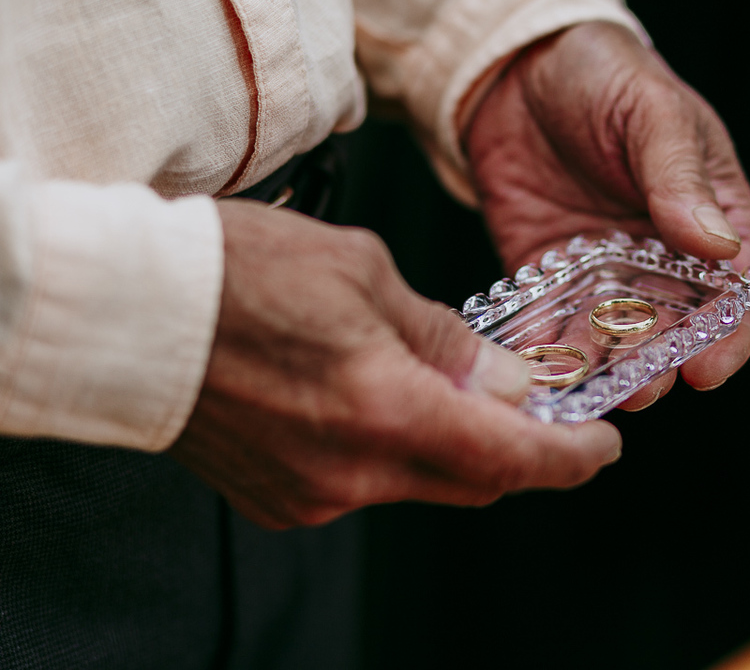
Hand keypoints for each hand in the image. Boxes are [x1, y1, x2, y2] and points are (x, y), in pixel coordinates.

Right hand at [170, 199, 621, 528]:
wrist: (126, 313)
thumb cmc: (236, 271)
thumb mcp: (364, 272)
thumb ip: (447, 338)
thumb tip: (506, 382)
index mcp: (385, 408)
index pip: (511, 457)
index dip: (571, 457)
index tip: (602, 445)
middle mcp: (352, 471)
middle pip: (474, 479)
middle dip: (519, 450)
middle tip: (540, 409)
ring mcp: (312, 494)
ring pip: (420, 481)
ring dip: (452, 442)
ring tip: (446, 383)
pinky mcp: (280, 500)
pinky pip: (367, 484)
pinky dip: (396, 449)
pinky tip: (381, 399)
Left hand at [465, 21, 749, 399]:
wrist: (516, 63)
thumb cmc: (603, 74)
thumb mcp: (653, 113)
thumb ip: (681, 178)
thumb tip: (720, 246)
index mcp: (714, 218)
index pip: (736, 294)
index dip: (728, 337)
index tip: (709, 369)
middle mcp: (663, 256)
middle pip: (673, 328)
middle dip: (660, 362)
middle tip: (640, 387)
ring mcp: (604, 270)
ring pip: (613, 335)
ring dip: (605, 364)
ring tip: (588, 382)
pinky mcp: (547, 273)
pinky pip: (550, 321)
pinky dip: (546, 346)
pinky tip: (537, 365)